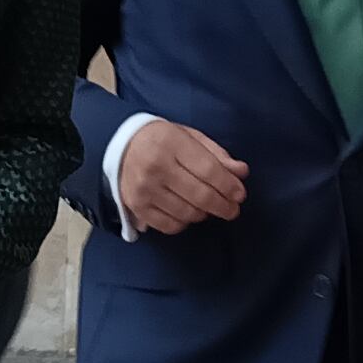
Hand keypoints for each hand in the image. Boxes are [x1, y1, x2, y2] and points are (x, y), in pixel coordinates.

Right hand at [116, 121, 248, 234]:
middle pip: (200, 195)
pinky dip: (185, 222)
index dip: (229, 186)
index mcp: (171, 143)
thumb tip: (241, 172)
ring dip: (205, 214)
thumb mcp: (190, 137)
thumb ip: (217, 154)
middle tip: (232, 209)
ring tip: (209, 207)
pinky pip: (170, 225)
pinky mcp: (137, 206)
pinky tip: (188, 212)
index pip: (209, 170)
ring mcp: (144, 189)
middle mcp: (155, 167)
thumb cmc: (163, 140)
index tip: (240, 194)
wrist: (121, 147)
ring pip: (187, 213)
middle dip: (223, 206)